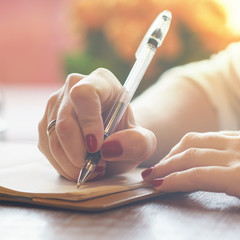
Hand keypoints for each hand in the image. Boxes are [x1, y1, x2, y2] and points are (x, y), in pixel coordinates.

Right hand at [38, 68, 155, 180]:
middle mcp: (74, 87)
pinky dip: (63, 164)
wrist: (114, 138)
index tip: (97, 147)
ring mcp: (56, 104)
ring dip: (72, 163)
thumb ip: (137, 143)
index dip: (89, 122)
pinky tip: (79, 165)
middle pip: (65, 121)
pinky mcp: (46, 122)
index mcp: (101, 81)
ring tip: (92, 168)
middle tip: (97, 167)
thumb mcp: (143, 141)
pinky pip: (47, 147)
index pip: (84, 94)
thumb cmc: (127, 135)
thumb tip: (109, 148)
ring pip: (53, 139)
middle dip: (79, 153)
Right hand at [141, 131, 239, 197]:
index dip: (173, 180)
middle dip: (166, 165)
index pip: (196, 176)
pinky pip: (209, 134)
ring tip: (164, 161)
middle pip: (190, 155)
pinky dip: (191, 142)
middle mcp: (237, 152)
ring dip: (175, 151)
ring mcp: (238, 140)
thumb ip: (228, 191)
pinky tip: (186, 149)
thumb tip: (200, 186)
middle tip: (151, 173)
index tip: (157, 185)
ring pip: (195, 139)